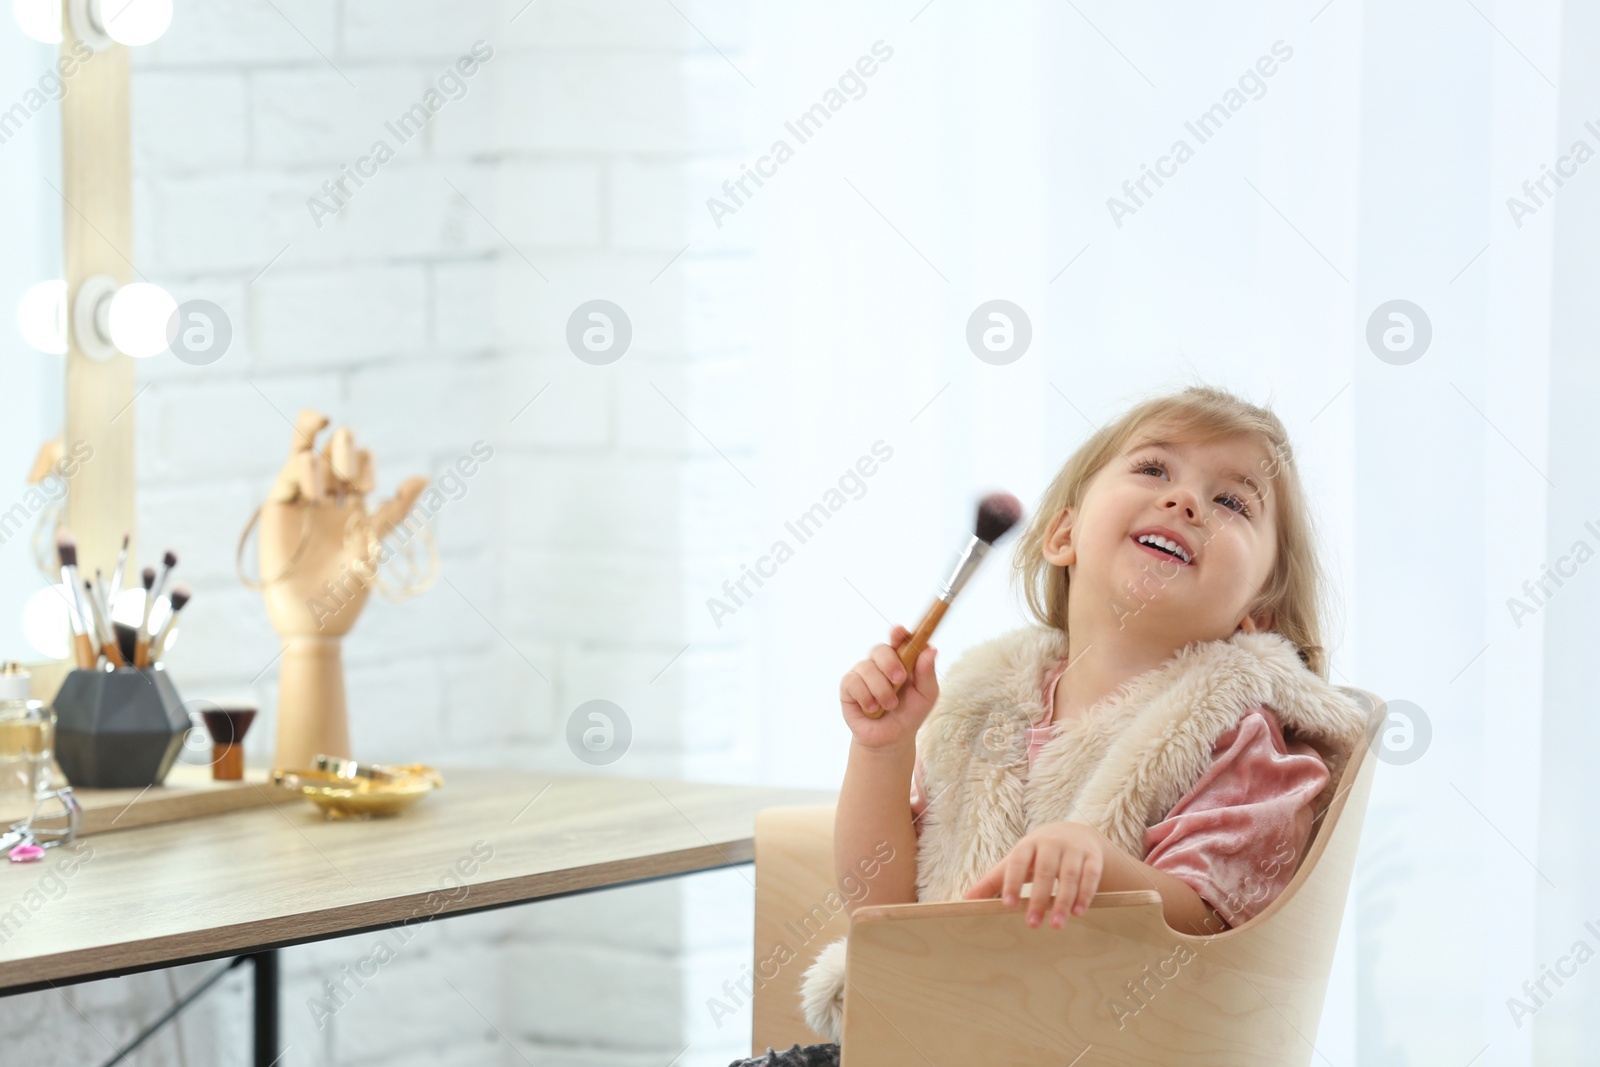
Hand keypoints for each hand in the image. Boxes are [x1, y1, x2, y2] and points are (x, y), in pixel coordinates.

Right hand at [840, 625, 938, 751]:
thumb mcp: (926, 695)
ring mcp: (862, 673)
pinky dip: (866, 697)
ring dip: (881, 690)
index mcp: (900, 659)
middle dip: (890, 663)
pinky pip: (853, 682)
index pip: (898, 639)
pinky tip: (872, 708)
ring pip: (867, 668)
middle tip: (899, 680)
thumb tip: (931, 649)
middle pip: (879, 649)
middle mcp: (880, 663)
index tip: (900, 633)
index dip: (898, 633)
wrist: (891, 739)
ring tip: (889, 706)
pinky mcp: (848, 686)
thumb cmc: (910, 713)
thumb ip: (928, 673)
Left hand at [962, 821, 1104, 928]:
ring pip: (1069, 876)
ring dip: (1064, 901)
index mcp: (1028, 845)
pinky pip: (1090, 876)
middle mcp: (1051, 844)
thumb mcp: (1015, 862)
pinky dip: (1085, 895)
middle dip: (1039, 899)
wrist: (1074, 833)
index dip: (1013, 883)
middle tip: (1033, 925)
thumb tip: (966, 900)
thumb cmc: (1037, 854)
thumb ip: (993, 881)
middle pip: (1045, 871)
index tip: (1008, 906)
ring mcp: (1074, 849)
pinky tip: (1079, 912)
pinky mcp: (1093, 857)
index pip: (1018, 862)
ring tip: (1057, 925)